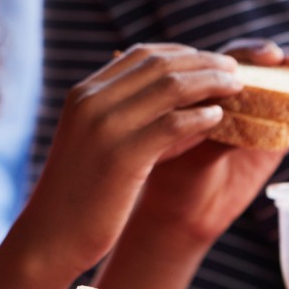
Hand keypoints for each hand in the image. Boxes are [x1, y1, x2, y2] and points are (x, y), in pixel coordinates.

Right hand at [22, 44, 252, 275]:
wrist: (52, 235)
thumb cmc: (82, 193)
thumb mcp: (99, 142)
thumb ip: (131, 116)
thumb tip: (191, 101)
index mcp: (85, 93)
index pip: (142, 54)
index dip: (183, 53)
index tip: (209, 61)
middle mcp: (92, 101)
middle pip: (160, 64)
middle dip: (203, 62)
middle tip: (234, 69)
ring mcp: (105, 127)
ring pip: (170, 87)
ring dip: (210, 83)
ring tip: (236, 88)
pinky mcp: (121, 156)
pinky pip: (171, 124)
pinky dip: (200, 117)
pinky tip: (218, 120)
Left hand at [128, 42, 288, 247]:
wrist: (186, 211)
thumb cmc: (176, 174)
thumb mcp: (190, 148)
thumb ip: (212, 129)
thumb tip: (225, 113)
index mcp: (207, 91)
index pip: (230, 61)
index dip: (248, 54)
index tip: (264, 56)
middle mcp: (236, 98)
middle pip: (262, 69)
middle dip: (277, 60)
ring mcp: (261, 117)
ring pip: (286, 90)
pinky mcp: (280, 139)